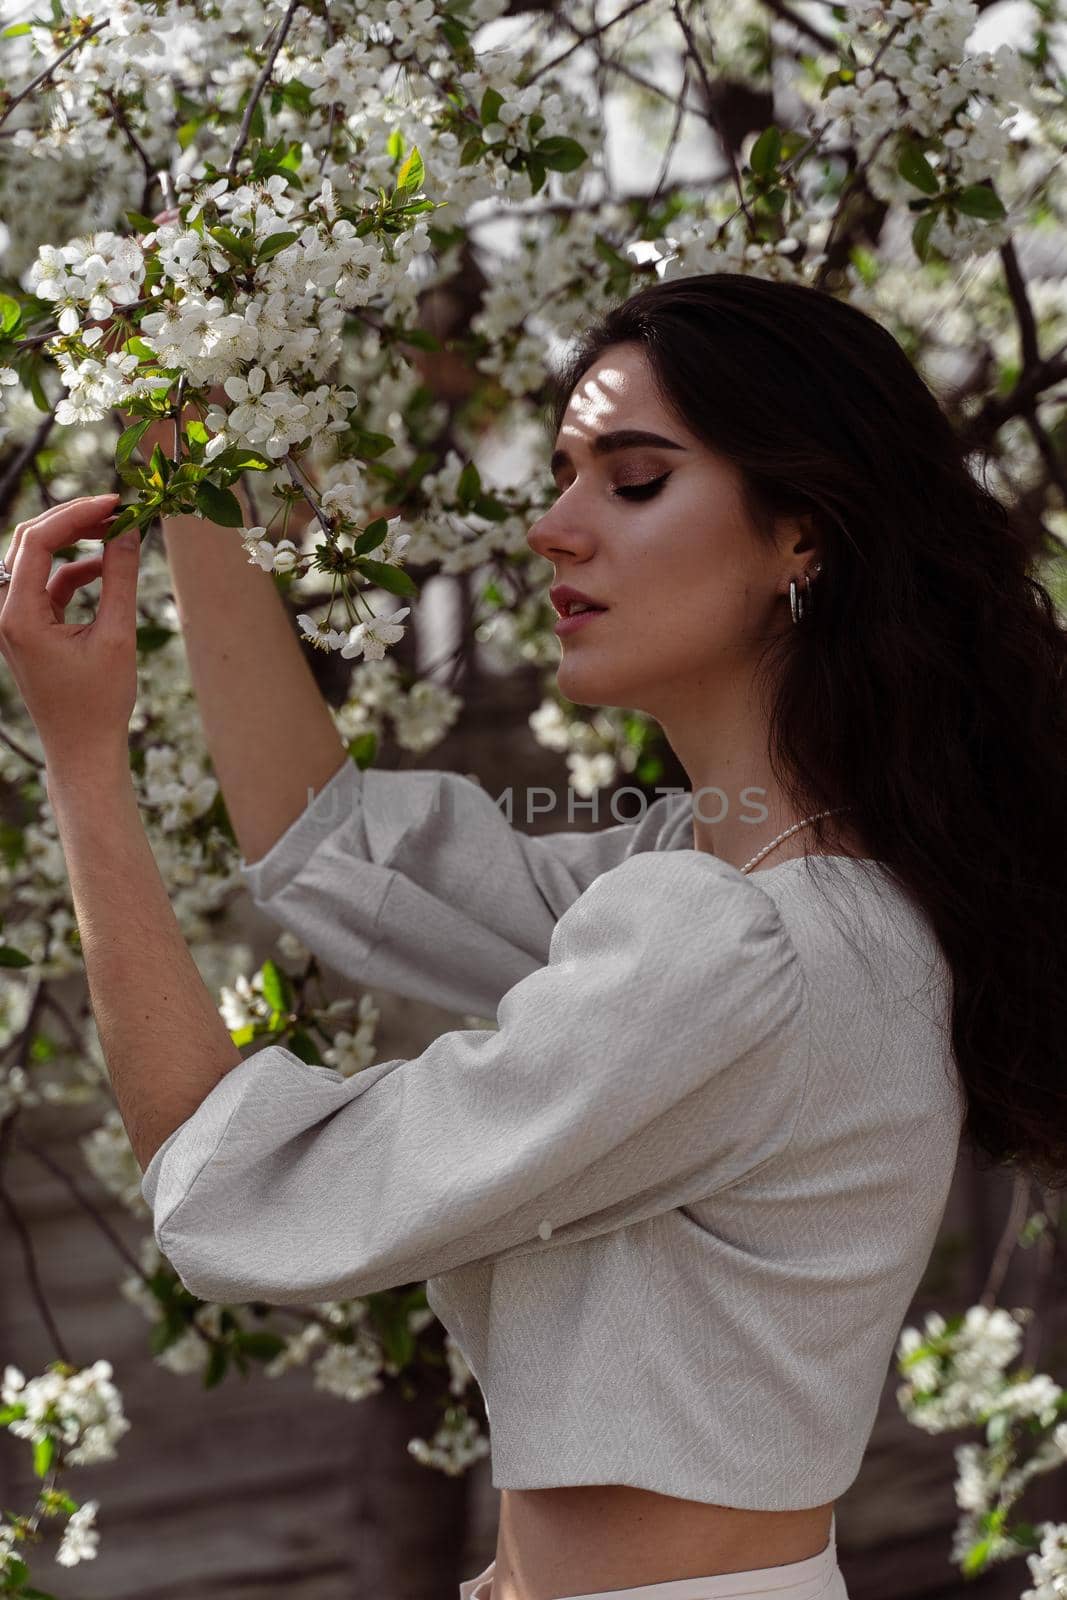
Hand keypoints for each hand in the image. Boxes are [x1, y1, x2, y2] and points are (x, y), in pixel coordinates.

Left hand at [0, 494, 141, 778]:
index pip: (36, 542)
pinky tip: (106, 570)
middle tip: (115, 509)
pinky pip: (47, 585)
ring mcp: (15, 620)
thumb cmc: (99, 703)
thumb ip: (120, 579)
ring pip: (37, 561)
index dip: (74, 515)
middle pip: (29, 543)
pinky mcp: (30, 628)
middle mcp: (6, 613)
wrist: (82, 750)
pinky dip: (74, 572)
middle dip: (72, 521)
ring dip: (74, 543)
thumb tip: (129, 532)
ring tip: (116, 532)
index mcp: (18, 616)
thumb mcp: (116, 636)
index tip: (114, 503)